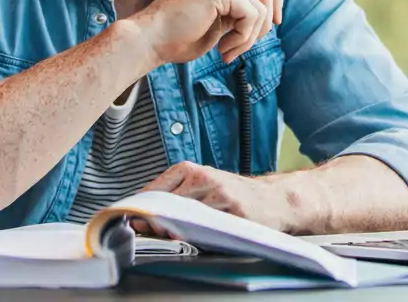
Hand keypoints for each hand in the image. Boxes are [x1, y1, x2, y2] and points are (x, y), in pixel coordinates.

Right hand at [130, 0, 282, 64]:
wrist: (149, 40)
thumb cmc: (177, 38)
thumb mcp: (216, 22)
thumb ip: (237, 13)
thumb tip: (267, 17)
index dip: (272, 1)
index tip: (270, 25)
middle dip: (267, 18)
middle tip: (248, 43)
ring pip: (262, 3)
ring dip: (252, 35)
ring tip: (229, 51)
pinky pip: (252, 13)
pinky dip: (244, 37)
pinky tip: (223, 49)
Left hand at [137, 161, 292, 232]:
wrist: (275, 199)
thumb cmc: (235, 194)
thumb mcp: (204, 185)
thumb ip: (177, 196)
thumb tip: (144, 215)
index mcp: (191, 170)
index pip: (156, 188)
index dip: (142, 207)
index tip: (132, 220)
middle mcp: (205, 178)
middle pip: (167, 203)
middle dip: (154, 221)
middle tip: (146, 231)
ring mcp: (221, 195)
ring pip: (186, 216)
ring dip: (173, 229)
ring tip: (168, 235)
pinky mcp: (235, 212)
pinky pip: (209, 228)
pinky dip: (198, 236)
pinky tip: (194, 238)